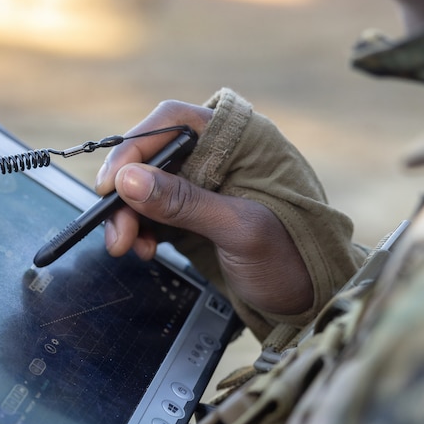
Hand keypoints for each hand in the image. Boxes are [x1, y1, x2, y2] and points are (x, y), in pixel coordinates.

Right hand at [98, 100, 312, 316]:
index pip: (172, 123)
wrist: (311, 300)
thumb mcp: (238, 231)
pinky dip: (141, 229)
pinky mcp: (195, 214)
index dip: (134, 148)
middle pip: (152, 157)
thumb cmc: (292, 260)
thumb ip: (184, 203)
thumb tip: (130, 179)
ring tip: (127, 247)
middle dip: (126, 194)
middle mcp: (218, 156)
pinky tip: (143, 249)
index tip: (111, 184)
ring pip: (147, 187)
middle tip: (116, 233)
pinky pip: (154, 212)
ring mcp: (205, 186)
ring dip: (129, 216)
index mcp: (240, 141)